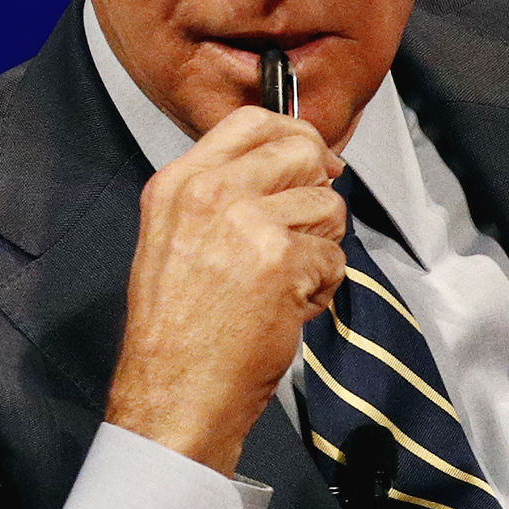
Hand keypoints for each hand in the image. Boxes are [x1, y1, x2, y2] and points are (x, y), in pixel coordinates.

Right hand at [104, 106, 347, 475]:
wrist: (174, 387)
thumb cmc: (177, 327)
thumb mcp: (174, 235)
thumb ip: (222, 192)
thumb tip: (293, 164)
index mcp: (179, 182)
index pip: (251, 120)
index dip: (295, 132)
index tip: (313, 157)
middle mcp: (210, 192)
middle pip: (301, 151)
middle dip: (318, 190)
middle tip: (306, 229)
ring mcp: (247, 222)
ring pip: (327, 205)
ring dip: (321, 246)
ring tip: (285, 282)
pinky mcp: (282, 259)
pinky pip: (335, 256)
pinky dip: (322, 287)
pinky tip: (287, 308)